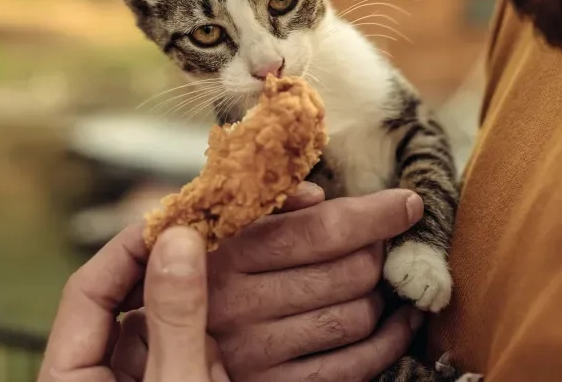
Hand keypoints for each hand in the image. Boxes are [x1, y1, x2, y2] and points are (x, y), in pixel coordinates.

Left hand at [38, 223, 226, 380]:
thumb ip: (176, 318)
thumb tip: (179, 240)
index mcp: (66, 379)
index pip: (85, 290)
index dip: (129, 248)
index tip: (175, 220)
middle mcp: (91, 376)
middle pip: (122, 302)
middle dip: (167, 279)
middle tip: (207, 241)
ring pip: (158, 326)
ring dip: (192, 325)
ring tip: (216, 336)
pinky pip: (181, 352)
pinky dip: (206, 353)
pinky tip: (220, 372)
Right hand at [113, 183, 426, 381]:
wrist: (154, 352)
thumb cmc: (195, 275)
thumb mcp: (211, 231)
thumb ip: (261, 208)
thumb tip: (319, 196)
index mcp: (225, 255)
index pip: (318, 231)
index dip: (373, 215)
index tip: (407, 202)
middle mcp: (238, 306)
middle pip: (347, 272)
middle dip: (377, 251)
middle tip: (379, 243)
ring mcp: (256, 354)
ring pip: (356, 317)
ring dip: (381, 294)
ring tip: (378, 279)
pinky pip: (353, 368)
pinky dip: (390, 341)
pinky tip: (398, 321)